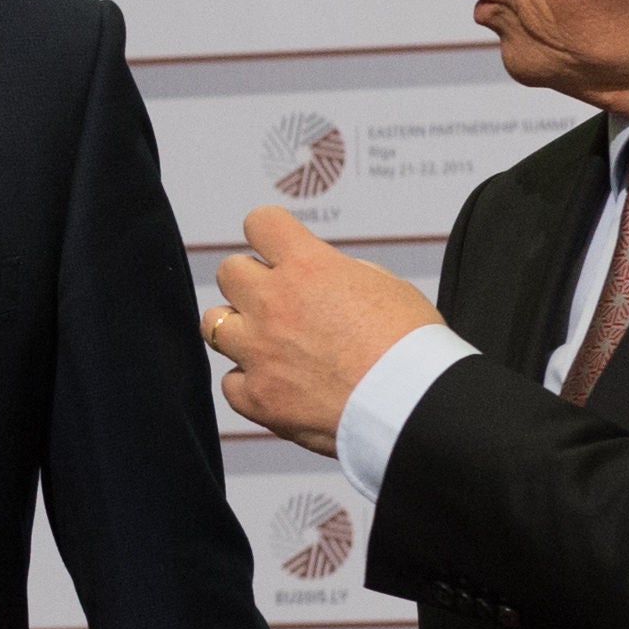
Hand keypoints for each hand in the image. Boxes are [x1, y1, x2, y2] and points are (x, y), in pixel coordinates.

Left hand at [202, 207, 440, 455]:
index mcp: (308, 267)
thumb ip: (339, 273)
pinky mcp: (258, 397)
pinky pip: (230, 383)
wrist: (415, 405)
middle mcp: (273, 303)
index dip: (269, 232)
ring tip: (269, 343)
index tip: (276, 245)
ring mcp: (259, 352)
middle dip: (251, 281)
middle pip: (228, 271)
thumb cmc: (412, 346)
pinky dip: (249, 383)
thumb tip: (320, 276)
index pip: (260, 223)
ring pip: (213, 324)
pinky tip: (277, 385)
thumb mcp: (385, 285)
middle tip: (277, 301)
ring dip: (239, 329)